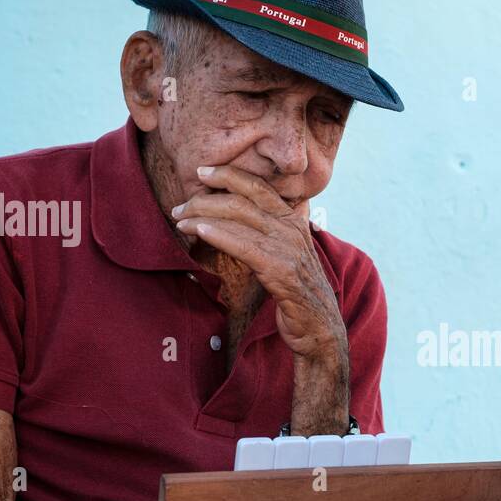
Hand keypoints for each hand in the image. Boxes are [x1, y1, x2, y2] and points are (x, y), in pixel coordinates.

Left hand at [172, 164, 346, 360]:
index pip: (258, 186)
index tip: (202, 172)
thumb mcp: (286, 257)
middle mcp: (292, 228)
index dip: (229, 175)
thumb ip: (269, 237)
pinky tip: (198, 231)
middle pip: (243, 198)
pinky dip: (217, 234)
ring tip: (180, 220)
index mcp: (294, 221)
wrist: (319, 329)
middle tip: (181, 206)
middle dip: (206, 197)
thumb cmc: (298, 296)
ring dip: (203, 215)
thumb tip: (237, 224)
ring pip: (239, 217)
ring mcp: (288, 248)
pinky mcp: (281, 270)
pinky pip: (243, 245)